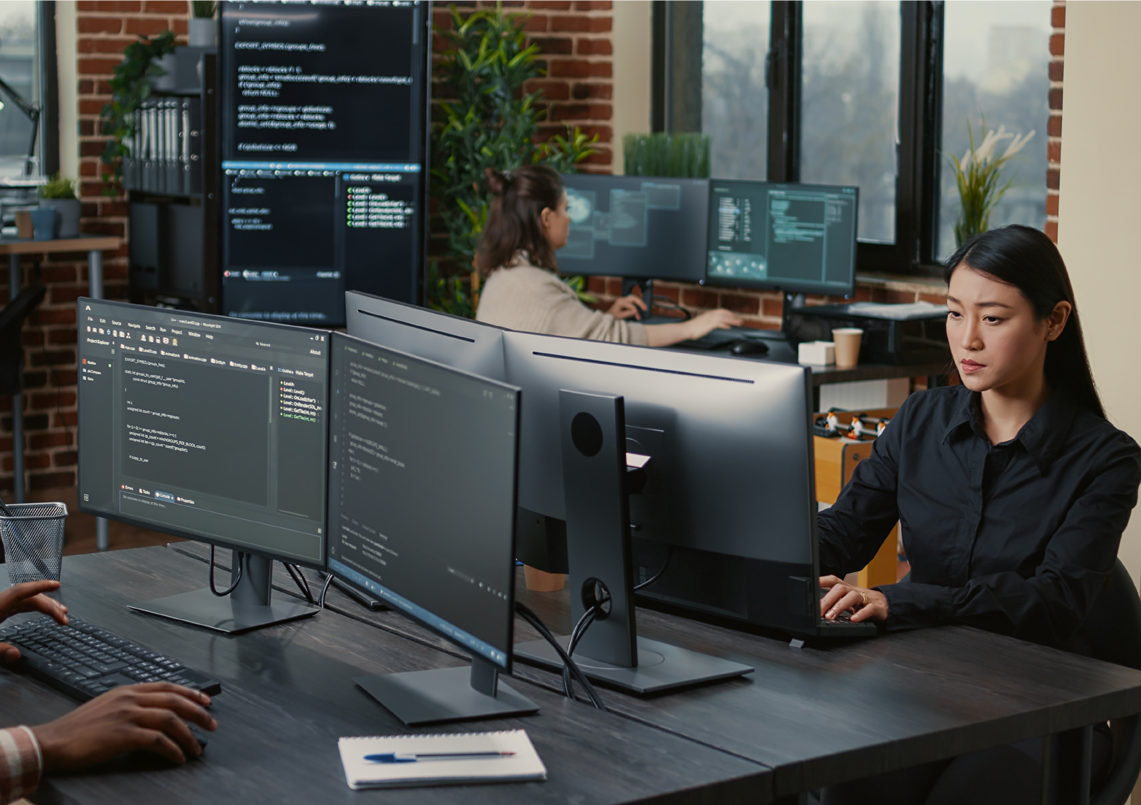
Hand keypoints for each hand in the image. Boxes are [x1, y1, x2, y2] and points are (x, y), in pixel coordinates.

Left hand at [0, 580, 67, 662]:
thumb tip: (16, 655)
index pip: (21, 592)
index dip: (40, 586)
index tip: (56, 585)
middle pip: (28, 598)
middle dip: (48, 605)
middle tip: (64, 618)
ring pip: (25, 601)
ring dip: (44, 606)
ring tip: (60, 614)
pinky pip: (19, 606)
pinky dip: (33, 608)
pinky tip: (41, 612)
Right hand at [32, 682, 216, 770]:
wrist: (51, 742)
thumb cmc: (75, 730)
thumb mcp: (105, 707)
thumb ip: (128, 705)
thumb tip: (152, 714)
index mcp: (126, 691)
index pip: (166, 686)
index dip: (190, 693)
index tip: (206, 701)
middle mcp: (129, 699)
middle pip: (174, 700)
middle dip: (199, 713)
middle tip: (212, 725)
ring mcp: (126, 715)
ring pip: (170, 719)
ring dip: (189, 735)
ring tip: (197, 748)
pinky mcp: (122, 735)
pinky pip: (157, 740)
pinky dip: (173, 750)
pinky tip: (178, 758)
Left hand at [608, 295, 647, 320]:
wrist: (607, 316)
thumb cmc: (612, 316)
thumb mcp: (619, 316)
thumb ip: (627, 313)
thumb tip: (636, 311)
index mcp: (620, 302)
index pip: (631, 305)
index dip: (635, 311)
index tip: (638, 318)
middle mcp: (622, 299)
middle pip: (633, 298)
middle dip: (640, 303)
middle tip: (645, 308)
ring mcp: (623, 300)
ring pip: (634, 299)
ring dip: (639, 303)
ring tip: (645, 308)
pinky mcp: (624, 302)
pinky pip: (632, 301)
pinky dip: (636, 305)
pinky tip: (639, 309)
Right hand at [686, 308, 742, 338]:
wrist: (686, 329)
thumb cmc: (692, 327)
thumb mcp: (701, 322)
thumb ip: (708, 322)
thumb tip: (712, 324)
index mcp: (708, 313)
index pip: (721, 311)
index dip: (729, 314)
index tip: (733, 316)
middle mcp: (710, 314)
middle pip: (725, 313)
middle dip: (733, 316)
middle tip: (739, 319)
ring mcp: (710, 319)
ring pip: (724, 317)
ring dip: (733, 320)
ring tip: (739, 323)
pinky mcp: (710, 324)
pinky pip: (720, 323)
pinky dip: (726, 324)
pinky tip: (729, 326)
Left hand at [819, 575, 888, 622]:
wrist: (886, 604)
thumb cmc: (863, 603)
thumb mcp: (847, 601)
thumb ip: (834, 603)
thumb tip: (817, 609)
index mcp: (847, 589)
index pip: (833, 580)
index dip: (822, 580)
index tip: (810, 583)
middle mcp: (855, 591)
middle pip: (840, 589)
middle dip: (828, 600)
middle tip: (819, 612)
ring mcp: (866, 598)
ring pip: (853, 596)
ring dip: (840, 606)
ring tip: (831, 617)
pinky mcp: (877, 608)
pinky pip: (869, 609)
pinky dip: (861, 614)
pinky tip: (853, 619)